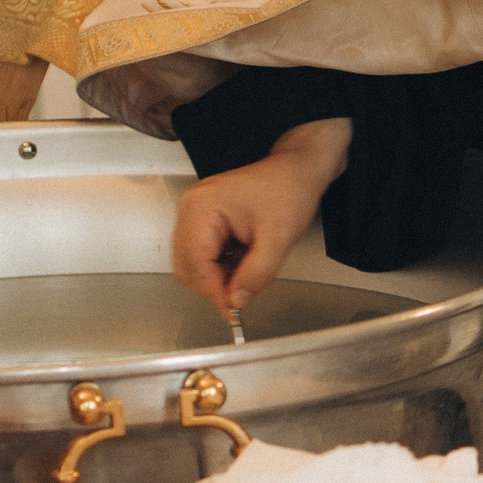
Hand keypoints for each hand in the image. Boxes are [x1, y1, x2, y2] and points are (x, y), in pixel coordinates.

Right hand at [171, 117, 350, 315]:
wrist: (295, 171)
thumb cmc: (288, 191)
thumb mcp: (279, 238)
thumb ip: (256, 274)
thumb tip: (235, 300)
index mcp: (204, 206)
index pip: (196, 262)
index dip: (213, 291)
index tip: (231, 310)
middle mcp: (191, 207)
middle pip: (186, 266)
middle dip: (213, 285)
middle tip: (240, 297)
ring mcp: (194, 211)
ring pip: (191, 264)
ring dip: (216, 277)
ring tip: (246, 273)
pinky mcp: (201, 218)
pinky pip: (200, 255)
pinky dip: (218, 267)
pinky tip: (241, 261)